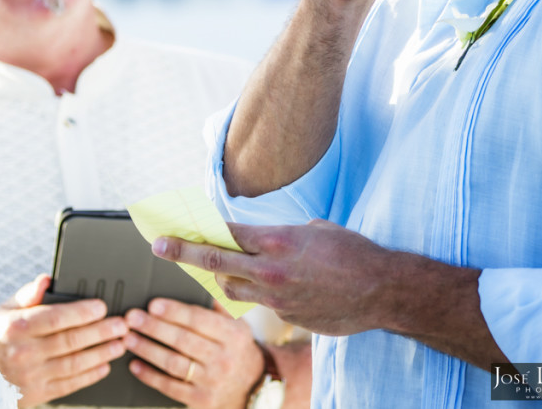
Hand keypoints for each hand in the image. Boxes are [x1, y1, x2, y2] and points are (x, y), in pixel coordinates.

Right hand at [0, 274, 127, 406]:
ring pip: (73, 364)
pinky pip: (69, 384)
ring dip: (100, 354)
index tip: (102, 307)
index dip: (82, 312)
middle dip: (100, 332)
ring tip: (119, 344)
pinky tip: (104, 366)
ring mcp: (31, 376)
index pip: (55, 318)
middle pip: (70, 341)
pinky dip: (89, 375)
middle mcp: (24, 352)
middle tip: (121, 325)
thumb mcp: (4, 310)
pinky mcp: (38, 393)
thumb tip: (47, 280)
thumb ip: (28, 294)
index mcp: (16, 327)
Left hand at [124, 299, 263, 408]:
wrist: (252, 388)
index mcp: (233, 335)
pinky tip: (135, 365)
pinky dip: (150, 376)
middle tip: (132, 318)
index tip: (153, 304)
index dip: (174, 311)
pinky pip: (171, 387)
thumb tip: (203, 279)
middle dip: (153, 327)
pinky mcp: (201, 400)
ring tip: (128, 338)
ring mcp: (212, 381)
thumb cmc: (237, 349)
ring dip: (147, 349)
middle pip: (182, 340)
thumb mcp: (238, 324)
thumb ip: (219, 304)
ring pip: (174, 363)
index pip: (199, 320)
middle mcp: (223, 358)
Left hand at [153, 221, 394, 336]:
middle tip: (159, 245)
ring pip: (230, 288)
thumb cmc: (352, 252)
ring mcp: (276, 297)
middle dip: (183, 252)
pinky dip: (254, 293)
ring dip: (221, 277)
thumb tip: (261, 237)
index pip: (225, 233)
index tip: (175, 225)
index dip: (197, 228)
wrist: (383, 291)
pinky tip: (264, 285)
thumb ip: (280, 235)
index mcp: (277, 240)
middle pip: (214, 260)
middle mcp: (270, 270)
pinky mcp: (286, 317)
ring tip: (218, 268)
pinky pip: (258, 303)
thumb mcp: (313, 229)